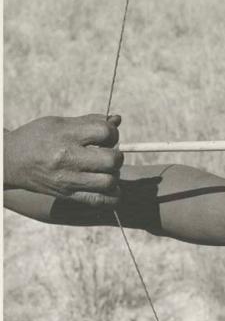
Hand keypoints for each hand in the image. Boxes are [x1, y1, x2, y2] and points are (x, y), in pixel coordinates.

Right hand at [4, 114, 123, 206]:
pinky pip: (100, 201)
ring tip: (105, 170)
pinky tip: (107, 187)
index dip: (112, 132)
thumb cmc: (38, 138)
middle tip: (107, 154)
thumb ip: (90, 121)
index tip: (105, 135)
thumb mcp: (60, 123)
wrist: (9, 162)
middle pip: (112, 160)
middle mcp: (67, 159)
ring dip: (114, 175)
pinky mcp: (67, 196)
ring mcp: (67, 180)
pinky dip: (111, 196)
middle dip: (116, 155)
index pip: (105, 132)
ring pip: (109, 182)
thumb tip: (117, 119)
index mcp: (65, 136)